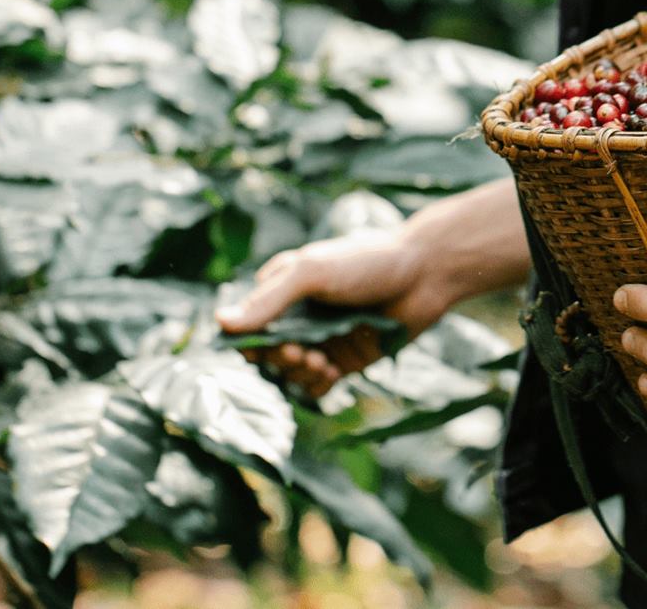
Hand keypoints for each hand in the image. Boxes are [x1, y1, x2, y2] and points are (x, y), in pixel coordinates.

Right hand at [215, 229, 453, 397]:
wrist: (425, 272)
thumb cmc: (365, 261)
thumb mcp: (312, 271)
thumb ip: (269, 300)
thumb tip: (221, 322)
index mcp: (283, 290)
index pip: (248, 325)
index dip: (250, 342)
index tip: (264, 347)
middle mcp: (300, 317)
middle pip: (269, 354)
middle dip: (280, 359)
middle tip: (302, 353)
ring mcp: (323, 339)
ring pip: (293, 372)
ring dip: (299, 374)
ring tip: (321, 362)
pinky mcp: (347, 359)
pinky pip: (320, 385)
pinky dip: (319, 385)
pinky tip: (332, 372)